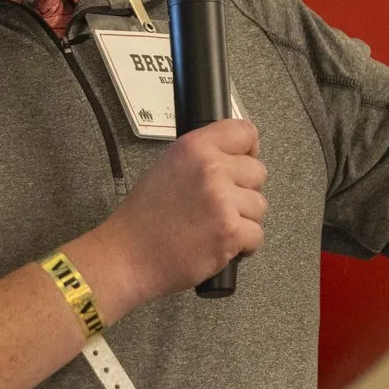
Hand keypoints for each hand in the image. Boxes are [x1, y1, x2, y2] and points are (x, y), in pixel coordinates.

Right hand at [83, 120, 265, 306]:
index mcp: (194, 148)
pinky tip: (220, 244)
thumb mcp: (167, 167)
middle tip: (220, 205)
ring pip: (259, 205)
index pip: (244, 132)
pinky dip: (243, 245)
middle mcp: (210, 169)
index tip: (244, 161)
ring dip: (243, 219)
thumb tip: (233, 158)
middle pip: (258, 171)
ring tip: (214, 227)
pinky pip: (257, 235)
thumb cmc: (143, 219)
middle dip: (244, 191)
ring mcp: (222, 201)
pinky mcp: (230, 231)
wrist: (128, 256)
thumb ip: (201, 158)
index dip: (248, 150)